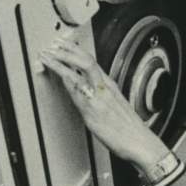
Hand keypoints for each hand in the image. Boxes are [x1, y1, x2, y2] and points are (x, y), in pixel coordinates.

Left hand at [39, 37, 167, 174]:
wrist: (138, 141)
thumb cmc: (129, 129)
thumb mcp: (116, 107)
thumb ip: (101, 98)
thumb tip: (88, 96)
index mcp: (110, 86)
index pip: (91, 62)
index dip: (76, 52)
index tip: (65, 45)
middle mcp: (104, 87)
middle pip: (85, 60)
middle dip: (67, 50)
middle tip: (53, 44)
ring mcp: (97, 97)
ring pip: (78, 71)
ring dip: (60, 61)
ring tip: (47, 55)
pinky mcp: (91, 109)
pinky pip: (75, 88)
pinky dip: (64, 76)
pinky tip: (54, 72)